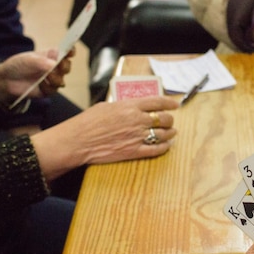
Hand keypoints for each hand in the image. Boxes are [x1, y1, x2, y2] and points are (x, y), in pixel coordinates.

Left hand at [0, 48, 73, 104]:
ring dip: (55, 79)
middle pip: (67, 67)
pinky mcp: (48, 90)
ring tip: (46, 76)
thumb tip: (55, 65)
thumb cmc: (19, 65)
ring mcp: (52, 79)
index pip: (65, 52)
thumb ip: (41, 61)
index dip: (70, 51)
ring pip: (62, 81)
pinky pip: (53, 90)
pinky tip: (40, 84)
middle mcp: (54, 67)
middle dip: (64, 66)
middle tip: (58, 65)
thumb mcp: (28, 59)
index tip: (70, 52)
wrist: (7, 79)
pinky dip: (47, 87)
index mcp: (51, 56)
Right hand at [30, 96, 178, 180]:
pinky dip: (164, 147)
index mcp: (130, 106)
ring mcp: (137, 136)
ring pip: (164, 134)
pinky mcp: (135, 151)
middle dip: (170, 120)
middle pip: (164, 118)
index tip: (176, 104)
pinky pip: (157, 149)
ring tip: (171, 133)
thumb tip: (131, 108)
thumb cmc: (87, 122)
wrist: (78, 141)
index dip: (169, 102)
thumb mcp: (106, 107)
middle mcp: (137, 120)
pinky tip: (166, 146)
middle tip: (170, 121)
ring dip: (170, 134)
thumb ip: (123, 107)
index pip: (157, 101)